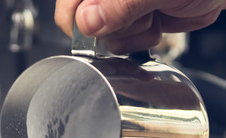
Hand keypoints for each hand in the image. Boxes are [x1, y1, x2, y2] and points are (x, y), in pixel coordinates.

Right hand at [54, 0, 225, 53]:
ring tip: (153, 16)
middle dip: (115, 28)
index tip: (101, 29)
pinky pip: (123, 43)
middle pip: (84, 24)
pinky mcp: (132, 20)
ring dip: (132, 35)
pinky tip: (157, 23)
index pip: (68, 5)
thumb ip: (119, 6)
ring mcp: (117, 6)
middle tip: (142, 16)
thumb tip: (87, 22)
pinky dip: (141, 39)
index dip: (80, 21)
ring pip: (105, 38)